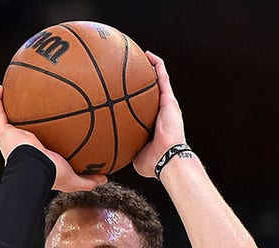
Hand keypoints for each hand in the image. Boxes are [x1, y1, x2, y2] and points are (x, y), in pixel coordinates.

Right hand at [0, 86, 104, 192]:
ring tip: (8, 93)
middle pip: (17, 132)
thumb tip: (104, 178)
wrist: (35, 169)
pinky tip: (1, 87)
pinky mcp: (4, 131)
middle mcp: (18, 148)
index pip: (33, 149)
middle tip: (27, 109)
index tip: (45, 128)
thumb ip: (87, 180)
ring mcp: (9, 139)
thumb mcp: (73, 179)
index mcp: (32, 159)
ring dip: (4, 108)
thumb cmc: (51, 175)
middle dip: (19, 122)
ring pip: (4, 121)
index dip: (36, 141)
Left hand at [132, 52, 187, 179]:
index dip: (135, 97)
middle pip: (151, 91)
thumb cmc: (153, 162)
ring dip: (151, 67)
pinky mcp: (169, 100)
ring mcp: (166, 105)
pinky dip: (157, 65)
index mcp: (152, 123)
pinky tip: (148, 55)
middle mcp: (160, 112)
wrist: (166, 159)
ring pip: (158, 80)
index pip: (143, 106)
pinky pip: (163, 78)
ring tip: (141, 55)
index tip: (123, 90)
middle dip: (142, 79)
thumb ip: (124, 149)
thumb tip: (108, 153)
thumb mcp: (133, 154)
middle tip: (130, 69)